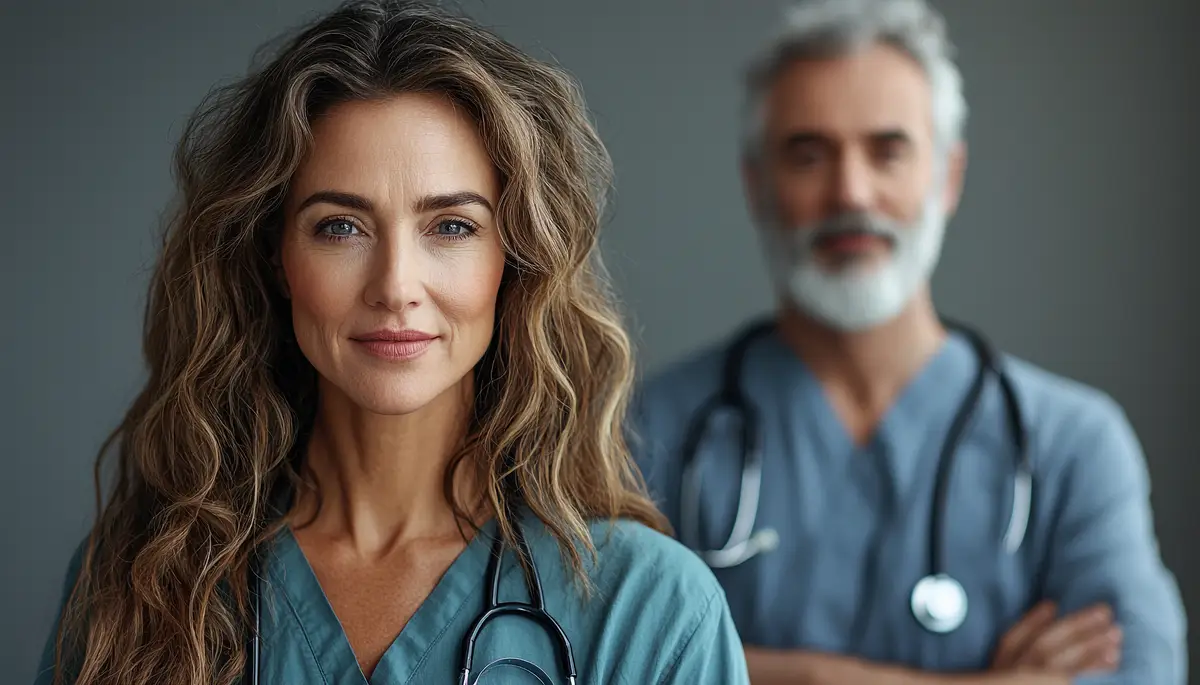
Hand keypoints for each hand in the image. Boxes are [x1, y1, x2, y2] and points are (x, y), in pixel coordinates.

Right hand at [991, 601, 1120, 674]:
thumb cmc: (1015, 681)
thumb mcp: (1002, 674)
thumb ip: (1012, 663)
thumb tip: (1040, 627)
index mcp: (999, 668)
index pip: (1012, 640)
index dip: (1031, 620)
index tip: (1051, 604)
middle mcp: (1014, 672)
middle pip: (1044, 644)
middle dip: (1076, 625)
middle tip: (1104, 611)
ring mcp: (1034, 680)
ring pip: (1063, 657)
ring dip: (1091, 643)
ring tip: (1116, 633)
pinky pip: (1075, 675)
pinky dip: (1094, 666)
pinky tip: (1113, 659)